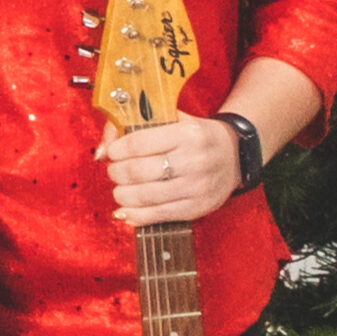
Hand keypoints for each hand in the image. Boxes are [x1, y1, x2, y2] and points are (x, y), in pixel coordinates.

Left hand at [100, 118, 241, 227]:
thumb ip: (132, 126)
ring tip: (120, 189)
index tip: (113, 152)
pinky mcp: (198, 208)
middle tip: (115, 171)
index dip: (117, 150)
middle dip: (117, 173)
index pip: (139, 143)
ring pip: (145, 196)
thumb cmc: (194, 136)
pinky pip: (158, 215)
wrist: (235, 155)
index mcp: (188, 133)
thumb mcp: (171, 120)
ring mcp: (198, 186)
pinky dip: (135, 215)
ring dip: (122, 195)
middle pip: (138, 172)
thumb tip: (102, 151)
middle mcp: (195, 160)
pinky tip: (125, 210)